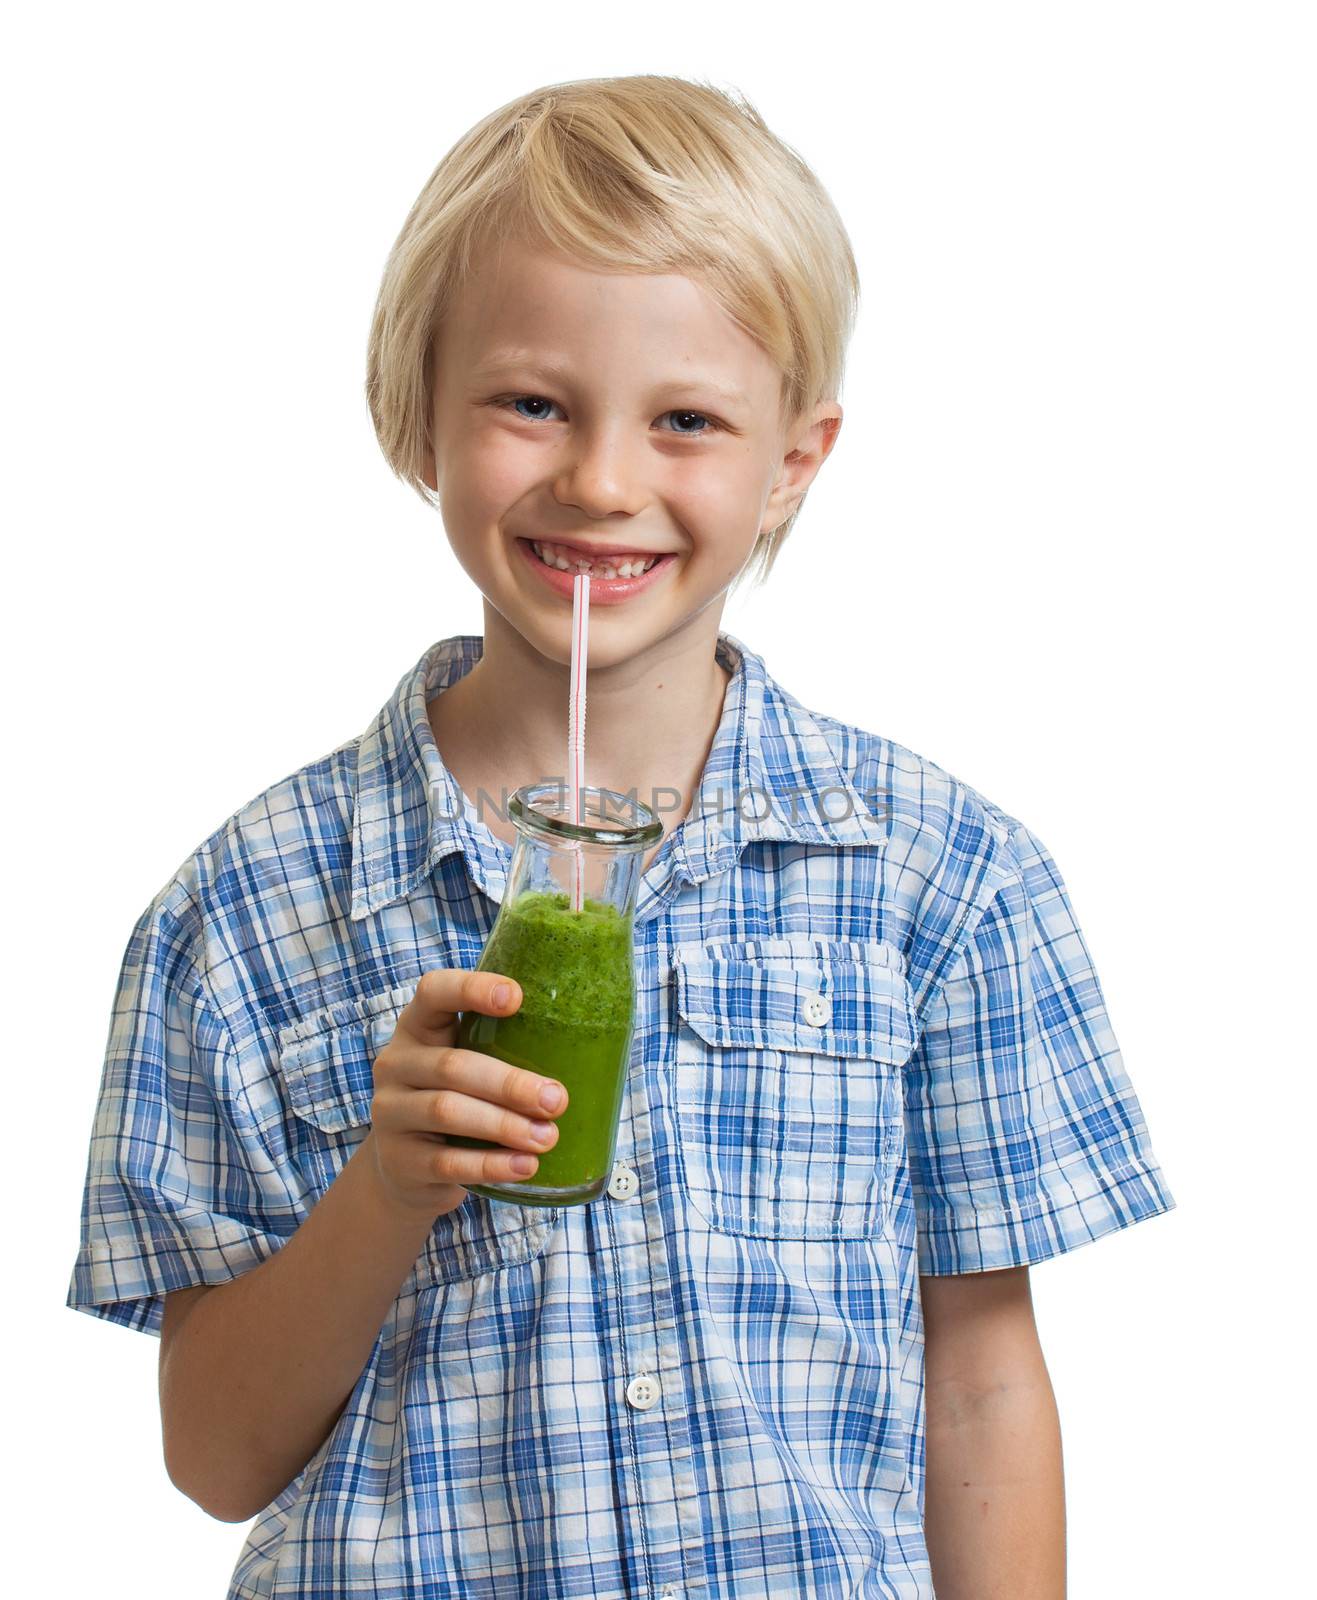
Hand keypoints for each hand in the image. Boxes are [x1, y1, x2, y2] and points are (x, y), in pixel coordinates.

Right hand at [367, 968, 568, 1218]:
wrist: (405, 1170)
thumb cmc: (455, 1100)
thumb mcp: (466, 1066)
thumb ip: (502, 1049)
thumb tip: (586, 1047)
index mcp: (417, 1028)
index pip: (434, 992)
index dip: (471, 989)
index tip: (516, 997)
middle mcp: (396, 1064)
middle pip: (452, 1066)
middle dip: (510, 1083)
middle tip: (557, 1100)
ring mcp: (391, 1113)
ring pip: (448, 1111)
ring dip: (505, 1125)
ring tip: (547, 1137)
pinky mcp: (401, 1160)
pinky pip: (448, 1161)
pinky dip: (492, 1164)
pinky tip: (525, 1166)